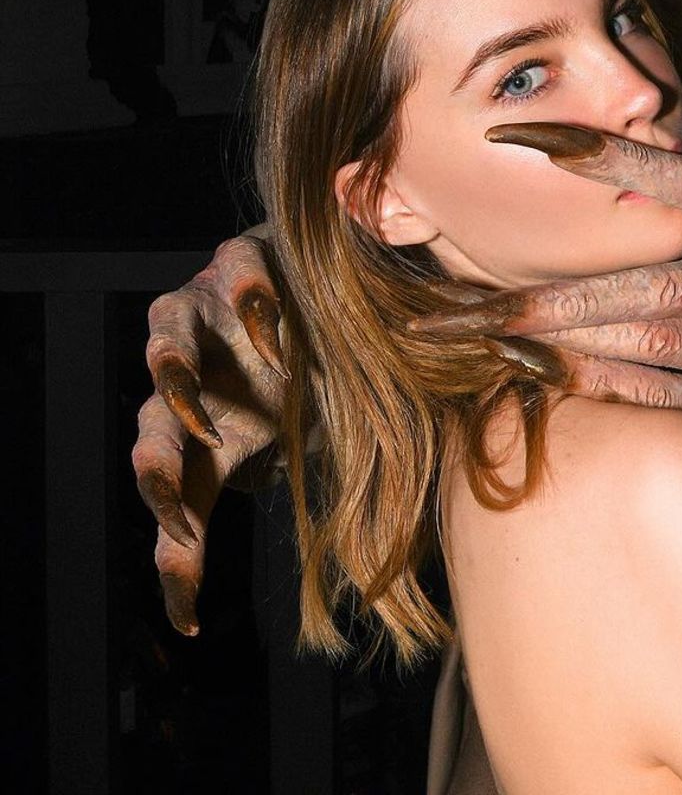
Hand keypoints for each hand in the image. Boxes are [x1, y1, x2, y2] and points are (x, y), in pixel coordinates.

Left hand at [132, 236, 286, 633]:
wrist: (318, 271)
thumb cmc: (304, 369)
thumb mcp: (298, 444)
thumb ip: (303, 495)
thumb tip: (334, 565)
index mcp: (202, 429)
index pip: (177, 500)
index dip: (177, 558)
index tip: (190, 615)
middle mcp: (191, 374)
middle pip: (154, 428)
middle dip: (158, 470)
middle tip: (172, 513)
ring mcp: (205, 312)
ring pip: (165, 344)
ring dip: (175, 386)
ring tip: (198, 421)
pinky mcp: (235, 259)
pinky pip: (233, 276)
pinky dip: (247, 306)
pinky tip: (271, 335)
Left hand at [413, 122, 681, 434]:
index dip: (617, 161)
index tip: (542, 143)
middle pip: (658, 286)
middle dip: (566, 293)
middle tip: (485, 297)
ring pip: (657, 343)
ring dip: (574, 338)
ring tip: (500, 330)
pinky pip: (668, 395)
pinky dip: (605, 383)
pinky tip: (547, 370)